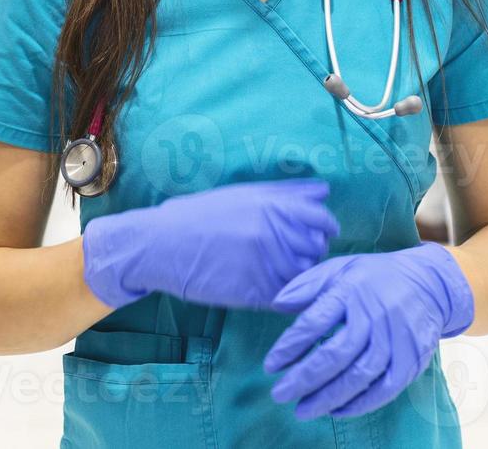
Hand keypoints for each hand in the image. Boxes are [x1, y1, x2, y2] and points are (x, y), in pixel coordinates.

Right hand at [81, 178, 339, 309]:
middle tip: (292, 254)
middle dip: (310, 252)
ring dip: (299, 276)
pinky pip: (286, 298)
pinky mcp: (254, 292)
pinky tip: (269, 289)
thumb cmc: (200, 215)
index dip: (326, 229)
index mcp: (272, 206)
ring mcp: (265, 264)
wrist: (161, 244)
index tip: (320, 234)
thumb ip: (286, 192)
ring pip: (305, 276)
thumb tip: (325, 190)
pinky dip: (285, 296)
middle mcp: (273, 233)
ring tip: (277, 271)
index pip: (322, 220)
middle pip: (316, 249)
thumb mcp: (243, 194)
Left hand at [262, 241, 474, 419]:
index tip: (270, 365)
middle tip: (280, 394)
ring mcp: (395, 340)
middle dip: (304, 379)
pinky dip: (360, 404)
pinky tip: (338, 410)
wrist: (429, 283)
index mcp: (350, 291)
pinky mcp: (411, 359)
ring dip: (328, 397)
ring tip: (303, 409)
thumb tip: (277, 305)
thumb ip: (307, 286)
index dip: (290, 347)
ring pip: (358, 376)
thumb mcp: (340, 268)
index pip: (314, 322)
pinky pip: (384, 389)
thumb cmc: (374, 277)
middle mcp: (373, 317)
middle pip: (335, 355)